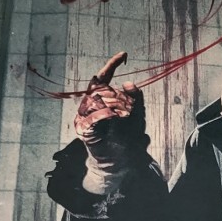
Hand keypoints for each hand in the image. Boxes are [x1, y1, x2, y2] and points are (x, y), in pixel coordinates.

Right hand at [74, 52, 146, 166]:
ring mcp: (85, 116)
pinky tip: (114, 117)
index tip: (124, 55)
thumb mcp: (137, 118)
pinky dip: (106, 115)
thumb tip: (129, 83)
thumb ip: (135, 101)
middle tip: (130, 111)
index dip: (112, 65)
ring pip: (101, 99)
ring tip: (123, 118)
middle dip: (122, 98)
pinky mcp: (84, 128)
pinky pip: (95, 115)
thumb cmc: (125, 142)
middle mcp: (91, 106)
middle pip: (105, 88)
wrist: (116, 165)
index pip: (104, 78)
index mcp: (102, 100)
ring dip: (116, 107)